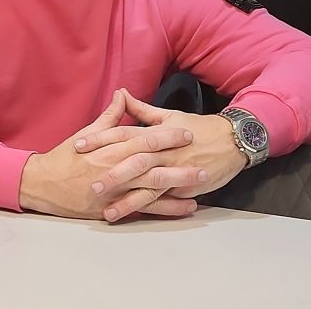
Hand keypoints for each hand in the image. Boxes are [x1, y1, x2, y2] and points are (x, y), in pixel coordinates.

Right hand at [19, 89, 206, 220]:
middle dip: (179, 161)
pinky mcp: (113, 208)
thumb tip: (123, 95)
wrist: (42, 184)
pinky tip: (186, 207)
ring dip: (179, 185)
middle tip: (202, 157)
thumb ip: (109, 117)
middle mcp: (115, 169)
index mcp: (110, 148)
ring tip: (202, 181)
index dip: (167, 135)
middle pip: (153, 164)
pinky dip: (167, 208)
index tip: (186, 131)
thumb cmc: (64, 158)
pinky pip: (145, 209)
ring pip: (152, 188)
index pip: (144, 139)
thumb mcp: (87, 134)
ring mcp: (116, 191)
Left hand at [74, 89, 248, 207]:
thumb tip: (121, 94)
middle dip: (111, 173)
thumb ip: (142, 109)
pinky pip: (163, 199)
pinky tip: (132, 216)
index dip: (100, 139)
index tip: (78, 146)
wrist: (232, 141)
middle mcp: (163, 151)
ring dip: (126, 198)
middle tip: (88, 183)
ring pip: (147, 185)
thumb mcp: (169, 115)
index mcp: (156, 132)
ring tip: (106, 208)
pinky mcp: (184, 187)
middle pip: (133, 161)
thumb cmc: (198, 127)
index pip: (123, 133)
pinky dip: (147, 207)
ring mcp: (173, 170)